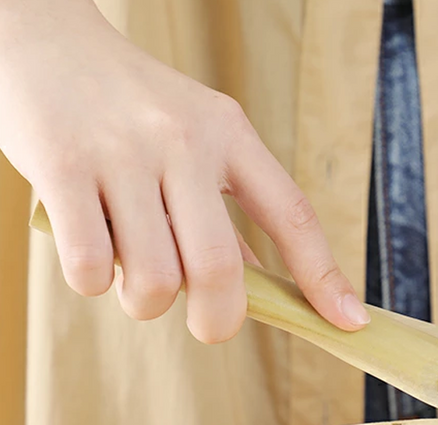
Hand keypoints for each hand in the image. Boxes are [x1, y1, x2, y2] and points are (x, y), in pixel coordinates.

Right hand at [0, 0, 368, 342]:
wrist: (36, 34)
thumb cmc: (126, 106)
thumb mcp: (193, 138)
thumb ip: (225, 210)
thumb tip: (257, 288)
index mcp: (228, 133)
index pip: (293, 216)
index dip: (325, 278)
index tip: (350, 323)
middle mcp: (183, 139)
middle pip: (221, 268)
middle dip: (219, 322)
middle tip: (207, 326)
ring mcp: (122, 152)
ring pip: (155, 281)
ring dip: (145, 303)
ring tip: (130, 274)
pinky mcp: (62, 167)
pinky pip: (91, 269)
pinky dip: (94, 284)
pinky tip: (91, 254)